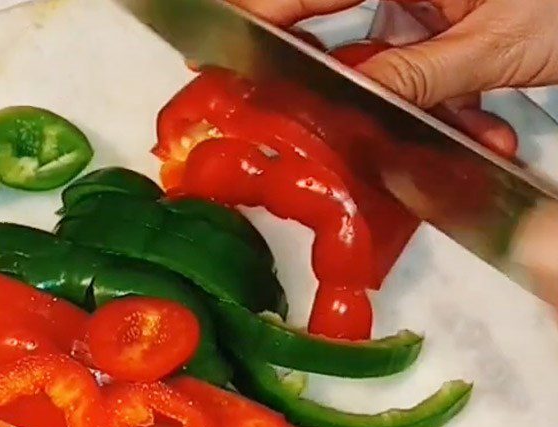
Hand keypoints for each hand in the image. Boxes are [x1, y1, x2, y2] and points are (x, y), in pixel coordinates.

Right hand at [232, 0, 557, 107]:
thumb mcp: (494, 45)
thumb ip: (415, 78)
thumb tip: (354, 104)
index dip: (259, 14)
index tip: (215, 41)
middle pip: (340, 22)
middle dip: (336, 78)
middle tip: (290, 103)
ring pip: (391, 57)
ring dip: (419, 106)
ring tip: (462, 130)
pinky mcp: (456, 21)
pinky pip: (430, 67)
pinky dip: (455, 104)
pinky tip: (488, 126)